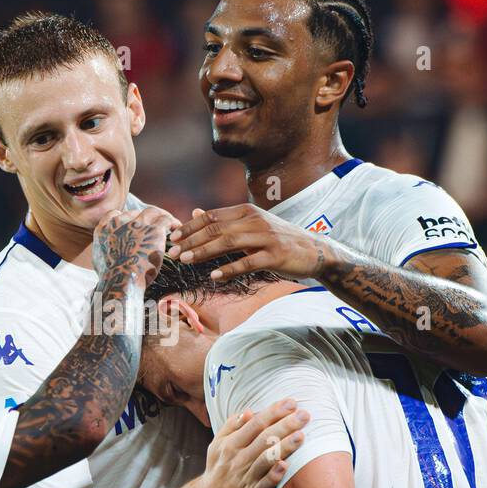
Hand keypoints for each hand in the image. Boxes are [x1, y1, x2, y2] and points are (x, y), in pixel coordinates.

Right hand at [91, 205, 179, 286]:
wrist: (121, 281)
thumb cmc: (112, 278)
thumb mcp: (100, 263)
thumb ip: (106, 253)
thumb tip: (109, 258)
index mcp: (104, 229)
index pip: (115, 215)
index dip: (125, 219)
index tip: (133, 225)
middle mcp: (120, 222)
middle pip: (134, 213)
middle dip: (143, 219)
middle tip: (152, 226)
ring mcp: (137, 224)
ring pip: (151, 212)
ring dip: (159, 216)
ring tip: (168, 222)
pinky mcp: (154, 230)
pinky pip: (165, 219)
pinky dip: (171, 221)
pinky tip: (176, 225)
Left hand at [167, 205, 333, 280]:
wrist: (313, 251)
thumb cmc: (278, 239)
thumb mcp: (251, 225)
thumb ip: (224, 220)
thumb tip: (195, 211)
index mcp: (247, 212)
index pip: (212, 216)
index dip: (191, 226)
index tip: (173, 237)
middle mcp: (255, 221)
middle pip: (217, 228)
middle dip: (192, 240)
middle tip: (173, 252)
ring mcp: (266, 237)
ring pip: (229, 243)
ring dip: (204, 252)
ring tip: (186, 261)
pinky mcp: (275, 255)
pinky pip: (248, 262)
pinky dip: (230, 269)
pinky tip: (215, 276)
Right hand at [192, 399, 308, 487]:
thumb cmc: (218, 469)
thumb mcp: (217, 445)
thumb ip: (232, 427)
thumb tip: (249, 411)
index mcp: (231, 444)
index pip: (255, 424)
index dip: (273, 412)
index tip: (291, 403)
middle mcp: (238, 459)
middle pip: (264, 439)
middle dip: (285, 425)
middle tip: (304, 415)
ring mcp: (245, 478)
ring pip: (266, 460)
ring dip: (284, 447)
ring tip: (301, 436)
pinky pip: (265, 485)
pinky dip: (274, 475)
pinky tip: (285, 466)